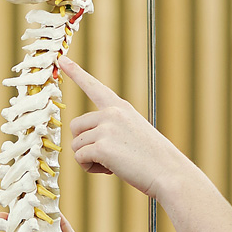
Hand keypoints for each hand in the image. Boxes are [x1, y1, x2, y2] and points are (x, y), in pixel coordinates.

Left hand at [59, 57, 197, 199]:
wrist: (169, 172)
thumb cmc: (153, 159)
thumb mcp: (134, 133)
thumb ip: (111, 129)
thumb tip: (86, 142)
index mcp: (121, 108)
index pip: (94, 87)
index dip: (76, 73)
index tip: (62, 59)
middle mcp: (111, 113)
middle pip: (76, 126)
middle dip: (84, 144)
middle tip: (106, 156)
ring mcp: (106, 128)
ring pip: (76, 145)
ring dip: (89, 159)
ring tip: (113, 164)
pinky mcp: (101, 147)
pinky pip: (80, 158)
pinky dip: (89, 168)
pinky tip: (110, 170)